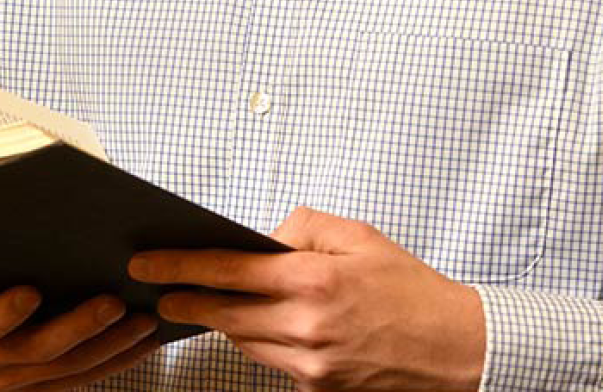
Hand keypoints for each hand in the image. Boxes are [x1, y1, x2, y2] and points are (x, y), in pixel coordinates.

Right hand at [0, 286, 159, 390]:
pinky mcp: (36, 385)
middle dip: (79, 327)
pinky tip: (142, 342)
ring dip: (109, 347)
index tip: (30, 292)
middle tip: (114, 303)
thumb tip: (3, 197)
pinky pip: (78, 377)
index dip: (3, 314)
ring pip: (68, 368)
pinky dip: (113, 360)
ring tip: (144, 321)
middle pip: (38, 350)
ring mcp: (15, 379)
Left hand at [129, 206, 485, 391]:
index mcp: (315, 278)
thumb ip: (303, 227)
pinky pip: (270, 360)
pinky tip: (249, 323)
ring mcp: (311, 363)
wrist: (453, 347)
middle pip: (225, 313)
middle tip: (154, 290)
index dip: (182, 266)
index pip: (230, 269)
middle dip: (185, 300)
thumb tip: (264, 238)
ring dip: (218, 321)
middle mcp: (307, 325)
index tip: (148, 262)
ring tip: (195, 302)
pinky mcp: (317, 388)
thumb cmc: (407, 285)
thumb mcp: (358, 234)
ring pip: (243, 340)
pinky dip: (256, 340)